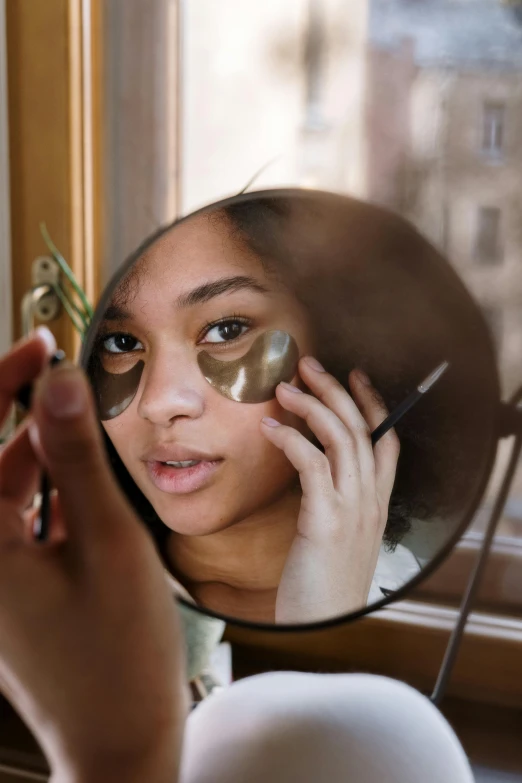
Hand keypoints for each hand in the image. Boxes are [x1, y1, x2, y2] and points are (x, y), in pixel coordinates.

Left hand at [0, 331, 187, 782]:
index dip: (0, 382)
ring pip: (7, 489)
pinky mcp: (12, 589)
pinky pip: (22, 520)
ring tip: (85, 422)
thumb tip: (60, 384)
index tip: (40, 347)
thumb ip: (77, 460)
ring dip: (40, 451)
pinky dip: (49, 490)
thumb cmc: (117, 657)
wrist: (120, 744)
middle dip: (22, 411)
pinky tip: (85, 478)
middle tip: (64, 374)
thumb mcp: (106, 545)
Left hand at [261, 356, 398, 623]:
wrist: (322, 629)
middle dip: (337, 390)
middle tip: (309, 364)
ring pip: (342, 439)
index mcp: (375, 503)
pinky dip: (291, 439)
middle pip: (363, 429)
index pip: (386, 441)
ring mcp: (352, 509)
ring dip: (313, 406)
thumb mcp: (335, 539)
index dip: (374, 403)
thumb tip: (310, 476)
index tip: (353, 375)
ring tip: (285, 387)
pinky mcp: (326, 521)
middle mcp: (370, 501)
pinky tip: (269, 427)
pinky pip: (312, 464)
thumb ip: (331, 505)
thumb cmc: (321, 586)